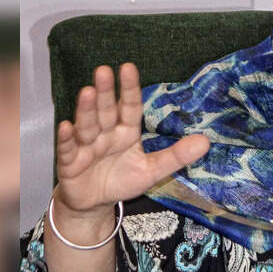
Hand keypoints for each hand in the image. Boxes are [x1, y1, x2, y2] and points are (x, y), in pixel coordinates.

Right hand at [55, 63, 208, 212]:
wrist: (95, 204)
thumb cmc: (122, 180)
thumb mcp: (152, 170)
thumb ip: (176, 156)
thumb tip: (206, 142)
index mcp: (126, 132)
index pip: (129, 107)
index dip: (129, 89)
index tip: (128, 67)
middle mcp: (105, 134)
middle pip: (106, 110)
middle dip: (106, 92)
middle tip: (104, 70)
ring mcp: (86, 146)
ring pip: (87, 125)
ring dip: (86, 110)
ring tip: (87, 92)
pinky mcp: (69, 163)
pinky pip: (67, 149)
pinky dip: (66, 138)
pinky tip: (66, 126)